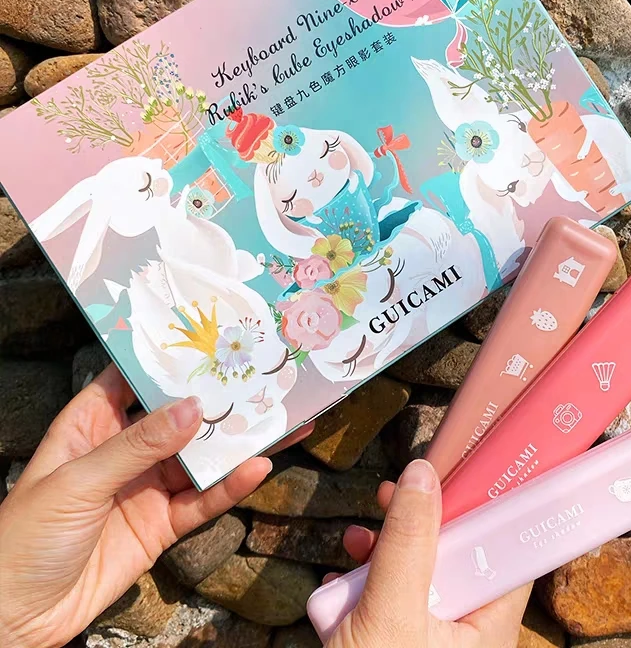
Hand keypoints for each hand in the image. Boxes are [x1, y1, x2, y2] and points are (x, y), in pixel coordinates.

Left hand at [0, 365, 308, 647]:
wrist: (15, 620)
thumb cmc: (23, 539)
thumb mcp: (78, 481)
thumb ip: (139, 444)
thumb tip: (193, 407)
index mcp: (91, 424)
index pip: (134, 378)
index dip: (169, 358)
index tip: (212, 337)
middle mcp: (124, 449)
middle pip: (179, 416)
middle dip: (218, 398)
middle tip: (262, 377)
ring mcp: (146, 486)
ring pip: (200, 456)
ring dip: (236, 442)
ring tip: (278, 420)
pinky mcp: (162, 523)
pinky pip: (202, 500)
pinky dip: (230, 486)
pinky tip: (257, 468)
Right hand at [326, 459, 530, 646]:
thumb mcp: (392, 612)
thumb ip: (409, 543)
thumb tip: (424, 473)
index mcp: (488, 624)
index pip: (508, 549)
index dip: (490, 505)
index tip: (469, 468)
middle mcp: (466, 629)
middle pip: (457, 552)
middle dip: (423, 521)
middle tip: (397, 492)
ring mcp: (430, 636)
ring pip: (419, 572)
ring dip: (387, 548)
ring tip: (358, 539)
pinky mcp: (398, 641)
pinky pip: (391, 597)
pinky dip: (368, 579)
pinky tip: (342, 573)